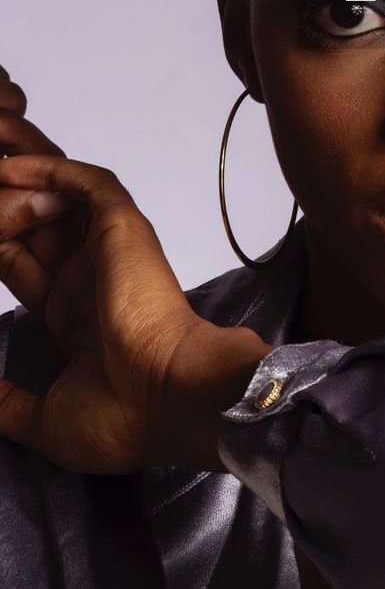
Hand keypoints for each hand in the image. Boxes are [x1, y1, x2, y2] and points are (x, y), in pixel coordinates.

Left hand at [0, 65, 271, 473]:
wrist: (166, 404)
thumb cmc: (125, 420)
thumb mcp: (43, 418)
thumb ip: (7, 403)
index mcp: (76, 316)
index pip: (24, 265)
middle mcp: (90, 276)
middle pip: (38, 221)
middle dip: (7, 200)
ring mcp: (107, 250)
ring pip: (59, 193)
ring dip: (19, 174)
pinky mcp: (120, 228)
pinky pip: (82, 183)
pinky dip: (46, 168)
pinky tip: (11, 168)